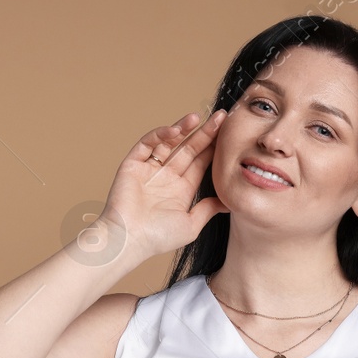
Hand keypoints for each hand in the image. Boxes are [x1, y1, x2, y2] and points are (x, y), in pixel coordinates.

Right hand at [95, 109, 229, 265]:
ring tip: (197, 118)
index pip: (201, 162)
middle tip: (220, 117)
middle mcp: (167, 176)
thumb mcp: (191, 225)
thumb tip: (229, 202)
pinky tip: (174, 130)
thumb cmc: (158, 238)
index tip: (228, 133)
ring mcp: (149, 169)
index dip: (214, 147)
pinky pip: (147, 144)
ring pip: (169, 142)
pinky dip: (159, 135)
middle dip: (204, 133)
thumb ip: (208, 209)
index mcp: (182, 189)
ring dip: (183, 129)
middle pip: (189, 148)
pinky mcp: (133, 164)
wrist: (128, 240)